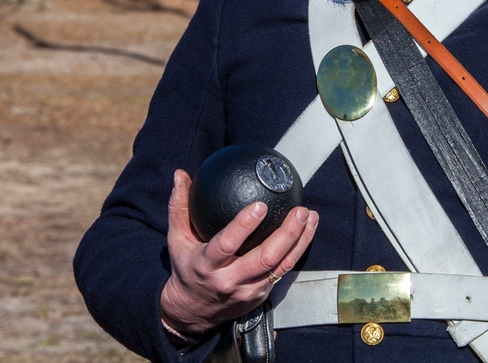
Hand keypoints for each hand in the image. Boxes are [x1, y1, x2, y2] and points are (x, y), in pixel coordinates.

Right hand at [159, 169, 318, 335]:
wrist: (193, 312)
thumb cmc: (187, 268)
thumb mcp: (177, 241)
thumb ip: (179, 208)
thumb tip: (181, 175)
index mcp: (207, 265)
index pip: (226, 245)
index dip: (244, 226)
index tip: (260, 205)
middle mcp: (230, 280)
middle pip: (264, 258)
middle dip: (286, 234)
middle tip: (300, 210)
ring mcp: (248, 290)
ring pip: (281, 266)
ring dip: (300, 240)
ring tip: (310, 216)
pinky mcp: (261, 295)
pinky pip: (284, 270)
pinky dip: (298, 250)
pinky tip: (307, 230)